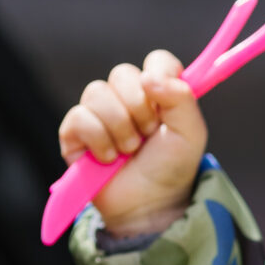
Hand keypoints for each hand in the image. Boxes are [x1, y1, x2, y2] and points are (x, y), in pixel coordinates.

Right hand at [57, 50, 207, 237]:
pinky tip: (109, 158)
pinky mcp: (74, 132)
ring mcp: (97, 113)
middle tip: (149, 133)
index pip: (156, 60)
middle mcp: (125, 97)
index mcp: (157, 93)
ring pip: (97, 92)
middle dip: (140, 107)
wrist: (150, 203)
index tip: (165, 100)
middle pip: (122, 73)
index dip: (161, 74)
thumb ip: (182, 98)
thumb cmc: (171, 167)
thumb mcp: (191, 132)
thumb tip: (149, 77)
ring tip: (130, 150)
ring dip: (120, 126)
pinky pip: (79, 117)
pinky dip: (99, 139)